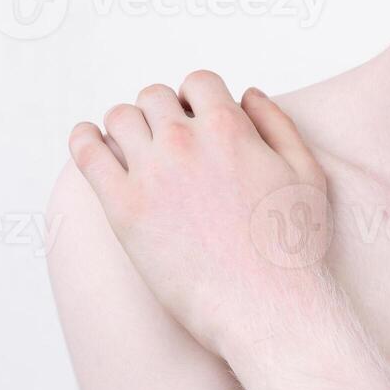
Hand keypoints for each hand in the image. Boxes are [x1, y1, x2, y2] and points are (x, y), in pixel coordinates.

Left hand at [67, 70, 332, 359]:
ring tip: (133, 148)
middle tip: (166, 140)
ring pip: (119, 118)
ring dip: (126, 126)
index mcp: (229, 127)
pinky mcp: (124, 209)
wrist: (267, 308)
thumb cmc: (290, 248)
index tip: (195, 120)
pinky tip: (88, 142)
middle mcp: (186, 142)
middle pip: (154, 97)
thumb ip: (276, 123)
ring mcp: (151, 173)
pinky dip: (84, 140)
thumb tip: (248, 93)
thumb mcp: (305, 172)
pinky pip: (87, 154)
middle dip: (162, 113)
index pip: (197, 81)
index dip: (196, 98)